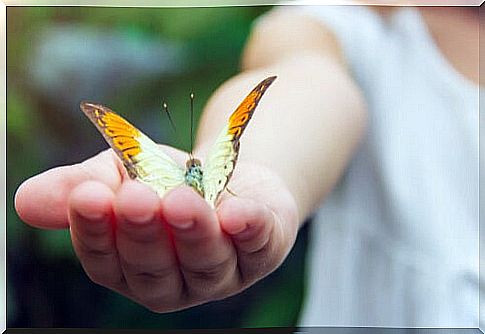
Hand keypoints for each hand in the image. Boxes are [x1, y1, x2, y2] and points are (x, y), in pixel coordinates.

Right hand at [15, 148, 298, 311]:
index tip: (86, 196)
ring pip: (205, 264)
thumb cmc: (166, 180)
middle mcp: (174, 281)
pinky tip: (240, 212)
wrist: (226, 174)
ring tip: (181, 199)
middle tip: (135, 197)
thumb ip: (82, 187)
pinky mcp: (261, 251)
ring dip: (194, 232)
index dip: (94, 232)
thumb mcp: (121, 174)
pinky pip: (257, 246)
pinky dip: (249, 229)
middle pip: (154, 269)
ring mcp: (220, 273)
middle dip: (143, 233)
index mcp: (131, 267)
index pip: (106, 262)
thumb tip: (25, 201)